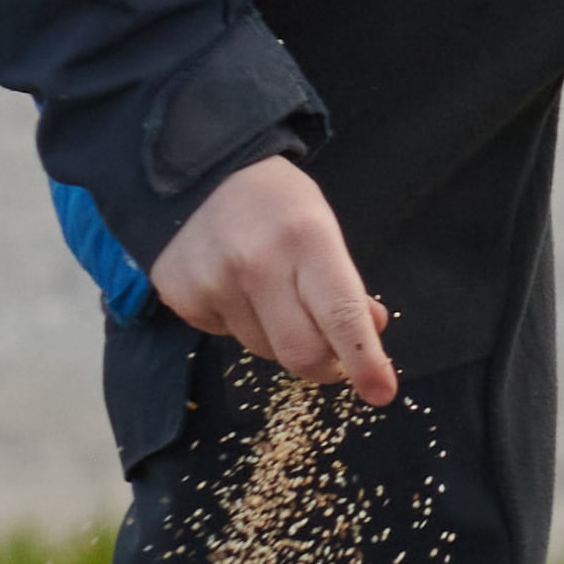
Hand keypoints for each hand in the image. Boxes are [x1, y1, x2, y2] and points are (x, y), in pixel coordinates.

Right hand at [145, 155, 398, 404]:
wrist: (196, 172)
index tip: (381, 392)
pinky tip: (233, 286)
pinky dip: (238, 323)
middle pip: (300, 352)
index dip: (365, 361)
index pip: (341, 315)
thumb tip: (370, 333)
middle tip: (330, 355)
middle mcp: (257, 264)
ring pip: (262, 349)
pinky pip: (225, 336)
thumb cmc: (274, 201)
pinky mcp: (182, 297)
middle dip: (324, 364)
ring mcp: (214, 283)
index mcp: (306, 240)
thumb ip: (345, 283)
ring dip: (277, 337)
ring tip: (269, 293)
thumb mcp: (322, 226)